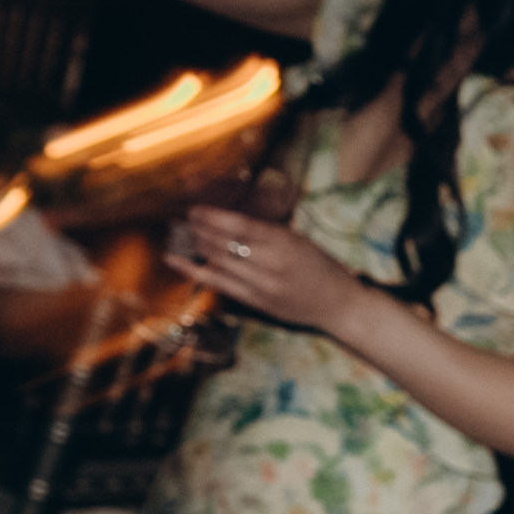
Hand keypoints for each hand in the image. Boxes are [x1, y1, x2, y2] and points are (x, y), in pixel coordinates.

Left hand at [168, 195, 355, 331]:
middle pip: (224, 243)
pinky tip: (174, 260)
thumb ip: (268, 231)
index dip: (213, 216)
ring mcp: (261, 285)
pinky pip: (217, 284)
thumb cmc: (321, 267)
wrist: (338, 305)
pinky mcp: (255, 302)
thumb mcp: (299, 240)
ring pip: (218, 261)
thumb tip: (231, 217)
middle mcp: (270, 264)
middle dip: (200, 228)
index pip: (240, 225)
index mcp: (285, 242)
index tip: (196, 208)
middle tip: (186, 217)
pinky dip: (194, 271)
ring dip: (196, 244)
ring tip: (182, 233)